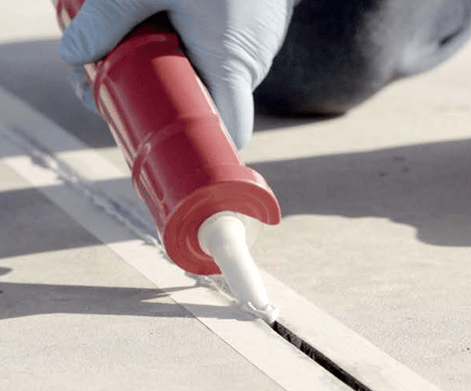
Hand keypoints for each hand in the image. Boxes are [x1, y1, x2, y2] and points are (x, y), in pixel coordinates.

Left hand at [59, 0, 294, 148]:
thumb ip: (106, 20)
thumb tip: (73, 55)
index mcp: (232, 66)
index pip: (230, 132)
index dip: (199, 146)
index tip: (154, 137)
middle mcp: (249, 65)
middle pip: (203, 104)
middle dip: (154, 99)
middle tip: (103, 78)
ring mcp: (253, 47)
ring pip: (207, 76)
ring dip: (168, 69)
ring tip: (125, 43)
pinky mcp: (252, 29)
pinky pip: (218, 53)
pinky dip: (187, 48)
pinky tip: (159, 26)